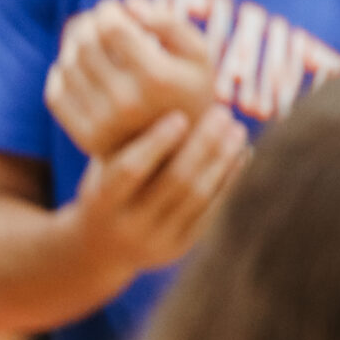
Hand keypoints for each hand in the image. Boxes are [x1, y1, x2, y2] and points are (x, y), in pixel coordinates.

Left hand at [46, 0, 219, 158]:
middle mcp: (127, 102)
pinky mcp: (85, 137)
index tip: (116, 8)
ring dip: (75, 44)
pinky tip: (80, 67)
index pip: (112, 26)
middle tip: (100, 21)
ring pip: (67, 64)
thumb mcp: (198, 52)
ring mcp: (103, 123)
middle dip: (90, 22)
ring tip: (92, 41)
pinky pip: (55, 92)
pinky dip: (62, 72)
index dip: (109, 9)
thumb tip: (130, 2)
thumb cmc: (190, 90)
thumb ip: (169, 21)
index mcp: (157, 77)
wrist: (182, 151)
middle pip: (86, 42)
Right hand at [69, 107, 249, 283]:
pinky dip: (229, 178)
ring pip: (199, 195)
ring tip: (237, 128)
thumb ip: (129, 139)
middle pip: (175, 182)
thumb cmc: (104, 187)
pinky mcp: (181, 246)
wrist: (98, 248)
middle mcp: (128, 226)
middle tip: (221, 112)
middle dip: (203, 143)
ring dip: (222, 158)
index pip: (131, 170)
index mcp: (101, 202)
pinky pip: (211, 209)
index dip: (157, 142)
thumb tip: (167, 91)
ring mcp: (157, 241)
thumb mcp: (103, 166)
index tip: (180, 115)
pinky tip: (240, 152)